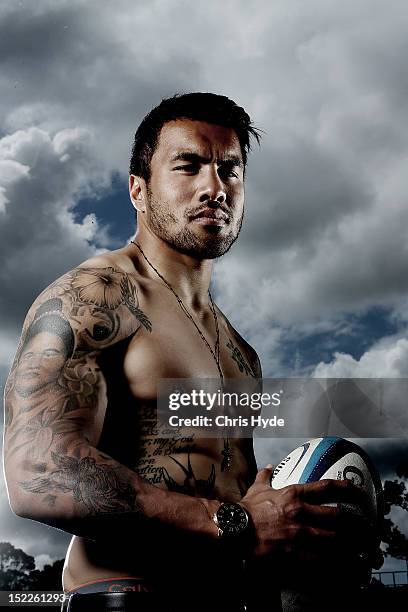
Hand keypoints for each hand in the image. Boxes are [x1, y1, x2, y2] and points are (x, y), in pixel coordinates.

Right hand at [240, 465, 372, 563]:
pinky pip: (320, 559)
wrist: (236, 529)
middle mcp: (301, 512)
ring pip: (332, 538)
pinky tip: (342, 565)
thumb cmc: (247, 508)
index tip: (355, 490)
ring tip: (358, 547)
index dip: (344, 488)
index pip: (324, 488)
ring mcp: (300, 533)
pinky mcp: (296, 552)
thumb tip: (268, 467)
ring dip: (347, 543)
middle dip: (351, 521)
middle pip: (335, 515)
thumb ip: (265, 477)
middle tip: (362, 525)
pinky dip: (333, 562)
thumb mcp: (257, 489)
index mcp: (293, 494)